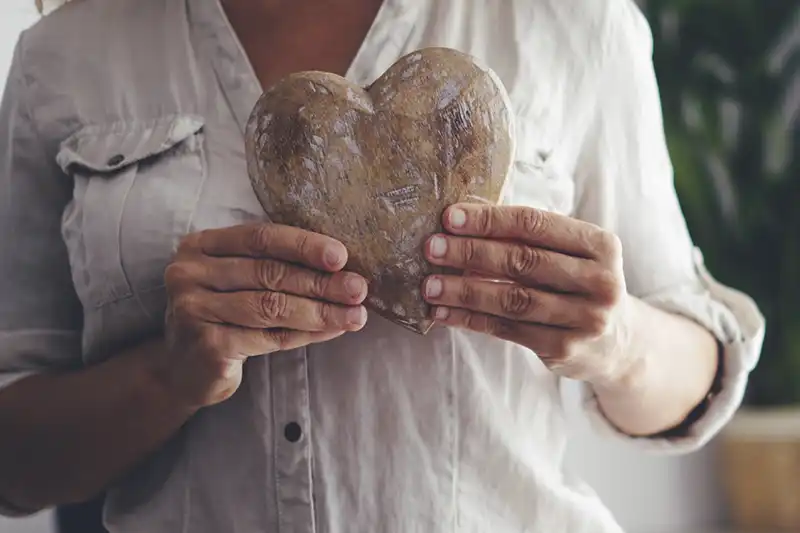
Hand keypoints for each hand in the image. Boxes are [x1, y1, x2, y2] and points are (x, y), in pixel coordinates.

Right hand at [158, 223, 368, 408]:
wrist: (182, 369)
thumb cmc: (222, 315)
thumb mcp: (236, 281)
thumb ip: (273, 266)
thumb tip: (340, 266)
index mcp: (200, 246)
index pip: (260, 237)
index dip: (303, 245)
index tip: (341, 256)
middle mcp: (190, 274)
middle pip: (269, 273)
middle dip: (321, 281)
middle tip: (358, 289)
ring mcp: (195, 310)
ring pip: (272, 307)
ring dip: (321, 310)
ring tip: (355, 315)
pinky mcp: (208, 346)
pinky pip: (270, 337)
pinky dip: (307, 334)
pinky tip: (332, 331)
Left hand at [423, 204, 635, 385]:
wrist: (619, 343)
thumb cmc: (579, 284)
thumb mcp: (571, 254)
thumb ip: (529, 238)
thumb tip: (461, 223)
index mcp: (601, 245)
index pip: (535, 224)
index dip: (489, 220)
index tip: (450, 218)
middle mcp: (600, 281)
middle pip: (522, 261)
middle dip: (470, 252)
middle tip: (432, 248)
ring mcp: (585, 319)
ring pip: (511, 299)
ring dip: (463, 291)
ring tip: (429, 285)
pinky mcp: (565, 349)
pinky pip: (507, 330)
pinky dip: (470, 320)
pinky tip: (443, 313)